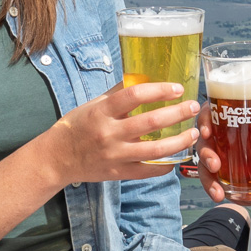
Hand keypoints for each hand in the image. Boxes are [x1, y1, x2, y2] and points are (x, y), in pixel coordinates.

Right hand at [45, 82, 198, 182]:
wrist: (56, 159)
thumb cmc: (76, 127)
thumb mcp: (93, 104)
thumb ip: (117, 93)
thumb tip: (143, 77)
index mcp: (102, 111)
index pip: (135, 95)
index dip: (160, 89)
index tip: (178, 88)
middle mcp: (109, 133)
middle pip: (151, 122)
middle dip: (178, 113)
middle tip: (193, 106)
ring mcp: (115, 155)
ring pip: (156, 150)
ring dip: (180, 141)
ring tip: (194, 132)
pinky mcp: (119, 173)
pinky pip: (149, 171)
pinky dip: (167, 165)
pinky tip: (178, 156)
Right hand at [194, 110, 250, 203]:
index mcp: (243, 117)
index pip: (214, 113)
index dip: (204, 120)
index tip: (207, 132)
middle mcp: (234, 137)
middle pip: (206, 143)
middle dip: (204, 155)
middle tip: (215, 166)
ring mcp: (236, 159)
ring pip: (210, 168)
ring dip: (209, 181)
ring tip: (219, 194)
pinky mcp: (244, 178)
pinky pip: (228, 186)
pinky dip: (231, 195)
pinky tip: (247, 200)